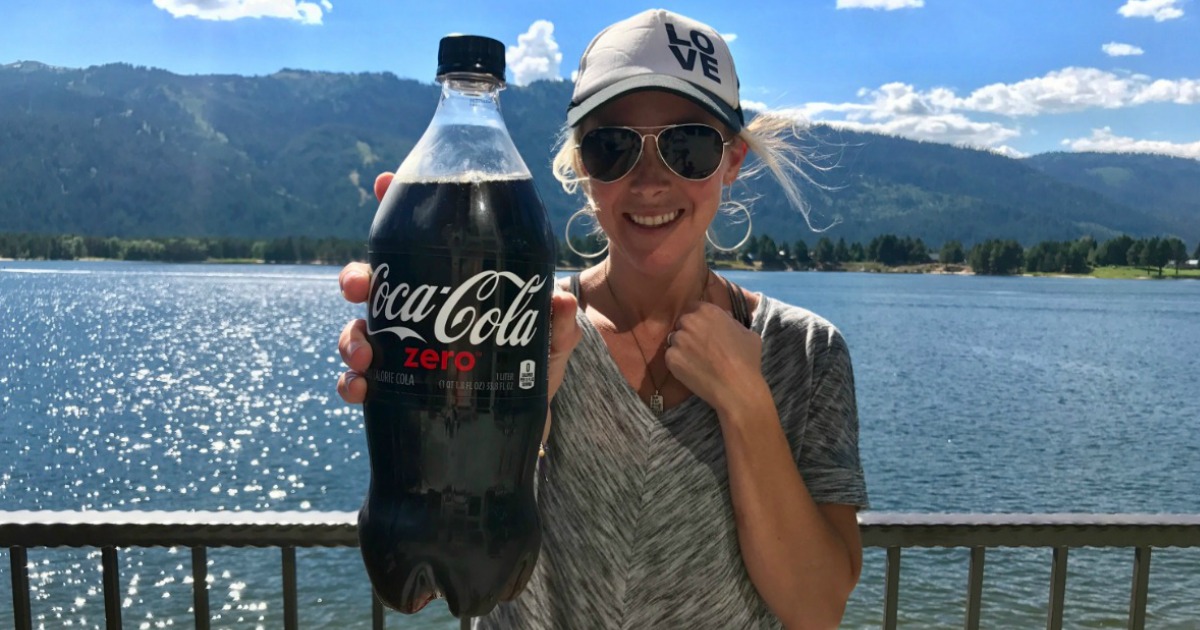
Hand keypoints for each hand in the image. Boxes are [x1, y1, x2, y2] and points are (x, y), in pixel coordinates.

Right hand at [337, 172, 582, 404]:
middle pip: (372, 281)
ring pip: (357, 330)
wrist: (521, 423)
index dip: (395, 205)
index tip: (383, 183)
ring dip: (350, 337)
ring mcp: (401, 349)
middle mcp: (417, 312)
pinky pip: (360, 381)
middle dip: (356, 277)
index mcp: (447, 284)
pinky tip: (361, 388)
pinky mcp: (395, 388)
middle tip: (359, 286)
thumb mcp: (550, 340)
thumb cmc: (533, 368)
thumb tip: (561, 300)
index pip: (415, 239)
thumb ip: (558, 322)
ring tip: (364, 354)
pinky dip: (352, 383)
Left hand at [665, 302, 764, 415]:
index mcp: (708, 311)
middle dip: (689, 332)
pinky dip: (678, 362)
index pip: (693, 307)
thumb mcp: (747, 333)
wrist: (736, 388)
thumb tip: (725, 316)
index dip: (698, 318)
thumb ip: (732, 321)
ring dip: (682, 347)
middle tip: (700, 347)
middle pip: (682, 323)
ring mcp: (678, 340)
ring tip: (696, 361)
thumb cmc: (746, 360)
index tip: (702, 329)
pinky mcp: (671, 358)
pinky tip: (692, 371)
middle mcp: (690, 321)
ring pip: (674, 340)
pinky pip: (671, 356)